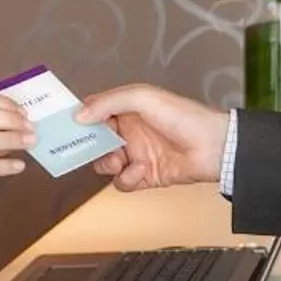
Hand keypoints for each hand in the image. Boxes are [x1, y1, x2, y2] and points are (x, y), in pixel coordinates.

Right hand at [75, 84, 230, 192]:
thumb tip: (80, 115)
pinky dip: (128, 178)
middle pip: (95, 141)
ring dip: (107, 163)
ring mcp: (137, 155)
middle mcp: (129, 132)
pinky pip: (123, 182)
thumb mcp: (144, 98)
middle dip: (88, 147)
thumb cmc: (183, 116)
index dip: (80, 119)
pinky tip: (141, 170)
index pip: (95, 112)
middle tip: (82, 149)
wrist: (213, 147)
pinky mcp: (145, 176)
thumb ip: (110, 102)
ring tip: (119, 159)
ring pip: (105, 164)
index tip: (66, 126)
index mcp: (128, 109)